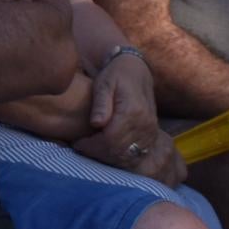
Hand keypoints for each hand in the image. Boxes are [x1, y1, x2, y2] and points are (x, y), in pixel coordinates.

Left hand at [86, 51, 181, 184]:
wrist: (137, 71)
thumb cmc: (115, 75)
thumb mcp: (103, 83)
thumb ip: (100, 103)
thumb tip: (96, 123)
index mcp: (132, 111)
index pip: (110, 140)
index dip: (92, 146)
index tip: (77, 143)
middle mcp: (145, 124)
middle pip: (119, 151)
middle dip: (97, 153)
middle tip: (81, 147)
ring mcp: (150, 131)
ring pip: (127, 156)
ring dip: (107, 156)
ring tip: (91, 147)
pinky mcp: (151, 135)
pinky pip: (135, 154)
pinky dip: (119, 156)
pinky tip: (105, 148)